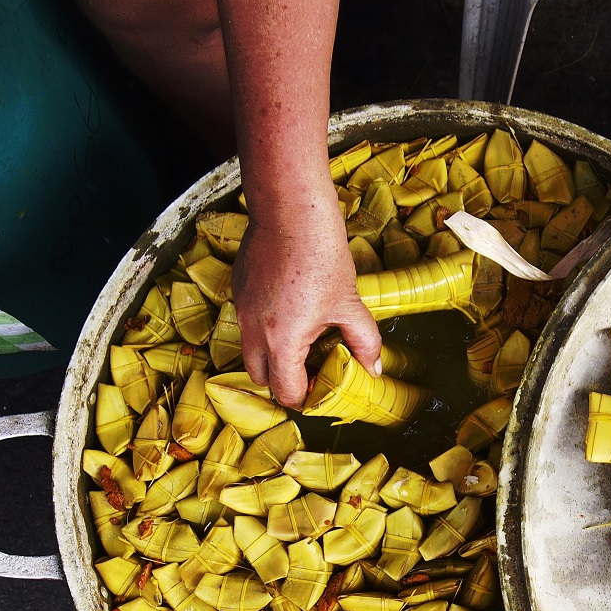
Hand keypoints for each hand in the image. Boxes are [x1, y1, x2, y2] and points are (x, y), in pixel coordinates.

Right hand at [232, 195, 381, 409]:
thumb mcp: (349, 304)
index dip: (305, 398)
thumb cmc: (322, 257)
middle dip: (284, 381)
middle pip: (261, 378)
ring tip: (303, 340)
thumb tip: (373, 369)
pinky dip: (264, 328)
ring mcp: (240, 310)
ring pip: (250, 350)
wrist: (291, 212)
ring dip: (272, 355)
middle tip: (311, 371)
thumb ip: (363, 341)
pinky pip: (246, 323)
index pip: (286, 391)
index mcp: (281, 342)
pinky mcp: (237, 290)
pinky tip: (291, 309)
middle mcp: (253, 331)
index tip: (321, 391)